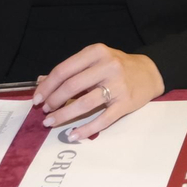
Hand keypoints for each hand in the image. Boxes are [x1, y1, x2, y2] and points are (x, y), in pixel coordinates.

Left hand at [32, 43, 164, 139]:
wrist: (150, 73)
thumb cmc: (117, 66)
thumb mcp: (94, 61)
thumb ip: (70, 70)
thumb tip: (41, 83)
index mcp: (96, 52)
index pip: (64, 70)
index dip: (47, 86)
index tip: (36, 98)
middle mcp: (107, 66)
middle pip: (72, 86)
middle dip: (53, 101)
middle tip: (45, 111)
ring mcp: (118, 85)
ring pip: (84, 103)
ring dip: (63, 115)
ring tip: (51, 122)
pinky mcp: (125, 103)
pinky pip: (102, 119)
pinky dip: (86, 129)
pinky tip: (73, 134)